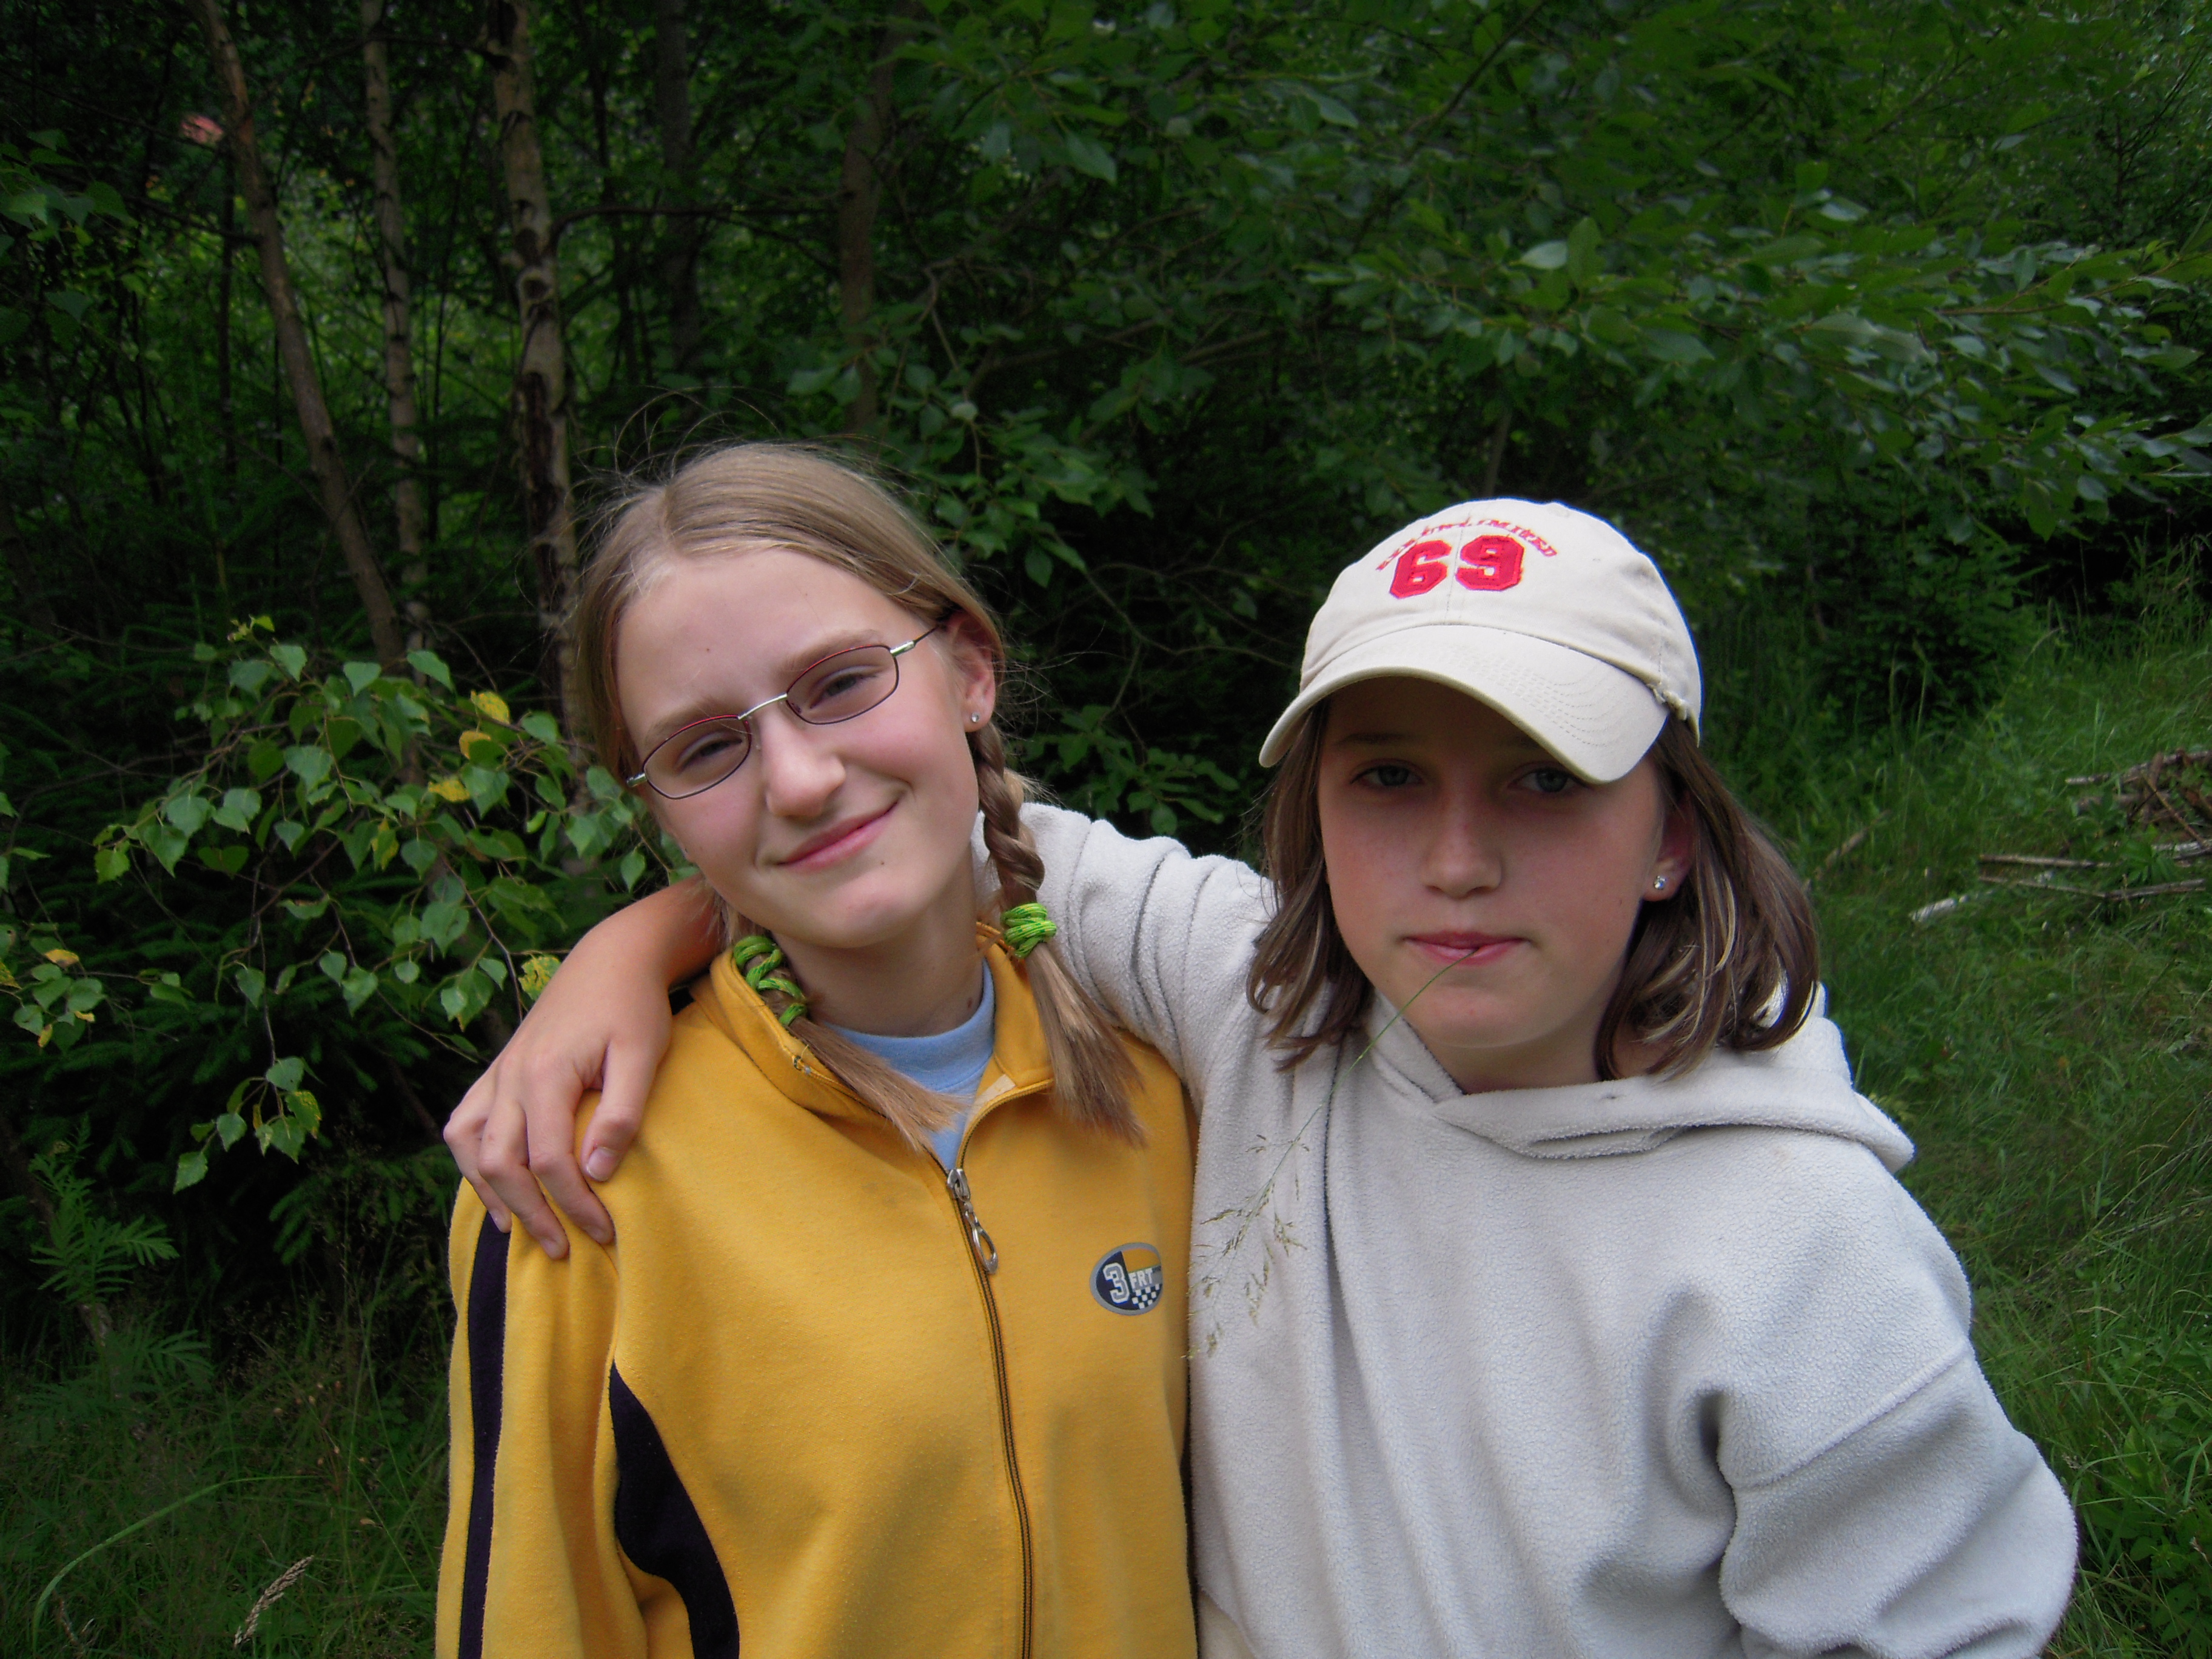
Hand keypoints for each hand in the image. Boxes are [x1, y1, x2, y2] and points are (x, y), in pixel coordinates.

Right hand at [444, 880, 716, 1256]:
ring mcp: (498, 1073)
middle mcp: (510, 1077)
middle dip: (531, 1215)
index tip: (604, 1233)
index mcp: (544, 1075)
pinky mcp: (499, 1071)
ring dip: (491, 1193)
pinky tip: (492, 1186)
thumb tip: (597, 1172)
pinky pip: (465, 1123)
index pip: (548, 1162)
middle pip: (501, 1164)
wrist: (612, 958)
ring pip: (471, 1147)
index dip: (573, 1205)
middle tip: (565, 1250)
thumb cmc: (634, 1006)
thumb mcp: (642, 1054)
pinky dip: (472, 1160)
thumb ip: (622, 1112)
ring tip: (521, 1231)